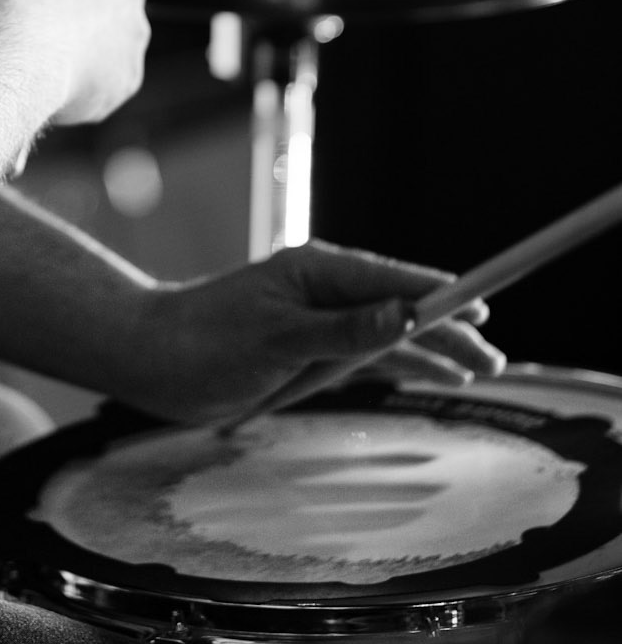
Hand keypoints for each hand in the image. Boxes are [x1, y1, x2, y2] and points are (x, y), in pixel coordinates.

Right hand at [0, 0, 148, 126]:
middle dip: (83, 1)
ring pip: (111, 37)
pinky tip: (51, 78)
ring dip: (86, 41)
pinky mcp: (125, 80)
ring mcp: (132, 37)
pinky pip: (105, 78)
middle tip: (41, 15)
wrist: (10, 48)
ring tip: (42, 52)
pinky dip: (84, 80)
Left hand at [107, 239, 505, 428]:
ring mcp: (315, 322)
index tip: (480, 309)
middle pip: (398, 310)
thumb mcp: (278, 338)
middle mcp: (321, 292)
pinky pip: (365, 356)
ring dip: (431, 351)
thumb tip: (405, 316)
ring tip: (478, 368)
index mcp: (316, 272)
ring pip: (387, 336)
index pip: (390, 281)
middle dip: (446, 331)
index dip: (438, 296)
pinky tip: (431, 372)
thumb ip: (344, 332)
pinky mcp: (305, 351)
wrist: (150, 358)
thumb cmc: (203, 341)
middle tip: (494, 358)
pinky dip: (400, 365)